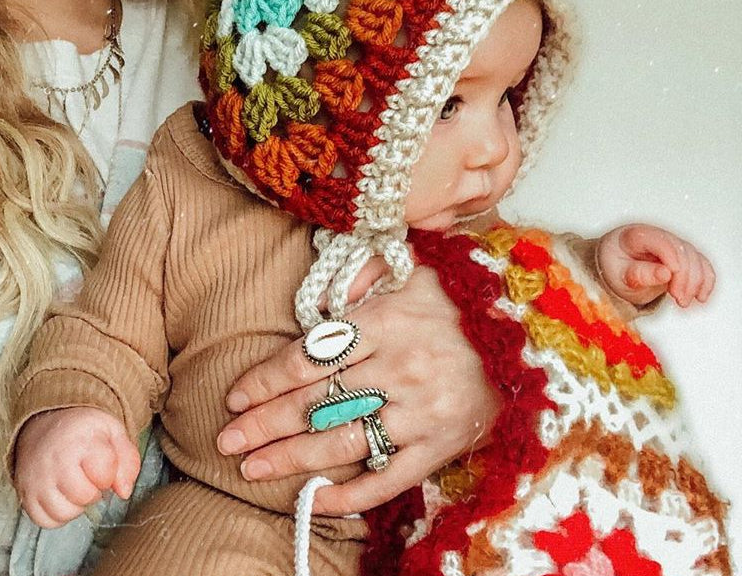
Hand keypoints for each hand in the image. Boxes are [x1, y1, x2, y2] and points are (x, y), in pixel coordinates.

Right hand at [14, 407, 139, 527]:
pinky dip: (56, 514)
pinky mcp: (25, 493)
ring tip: (74, 484)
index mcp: (80, 441)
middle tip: (88, 474)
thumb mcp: (113, 432)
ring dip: (75, 504)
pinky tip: (61, 494)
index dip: (109, 473)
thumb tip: (124, 492)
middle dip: (93, 490)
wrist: (44, 420)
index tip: (102, 462)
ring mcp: (37, 479)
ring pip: (64, 513)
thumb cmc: (83, 430)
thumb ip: (128, 460)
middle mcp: (55, 461)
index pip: (105, 474)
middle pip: (85, 497)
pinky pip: (45, 521)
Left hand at [215, 261, 499, 515]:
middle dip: (265, 422)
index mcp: (388, 321)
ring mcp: (422, 411)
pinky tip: (314, 497)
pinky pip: (389, 477)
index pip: (311, 357)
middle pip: (317, 402)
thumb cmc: (466, 296)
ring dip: (292, 457)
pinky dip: (350, 493)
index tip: (236, 395)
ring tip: (250, 467)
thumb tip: (324, 305)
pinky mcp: (443, 445)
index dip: (267, 378)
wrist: (536, 331)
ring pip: (344, 441)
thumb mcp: (415, 265)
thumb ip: (364, 273)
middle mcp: (400, 368)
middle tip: (226, 439)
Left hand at [597, 223, 714, 307]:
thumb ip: (639, 274)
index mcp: (635, 236)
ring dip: (696, 282)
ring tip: (683, 302)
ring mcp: (672, 244)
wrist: (616, 265)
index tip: (672, 280)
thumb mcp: (618, 274)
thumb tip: (665, 274)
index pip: (660, 242)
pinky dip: (706, 281)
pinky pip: (702, 264)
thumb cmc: (615, 267)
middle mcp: (657, 236)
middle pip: (681, 251)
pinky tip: (701, 297)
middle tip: (678, 299)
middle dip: (685, 278)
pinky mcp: (684, 255)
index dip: (671, 259)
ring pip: (695, 257)